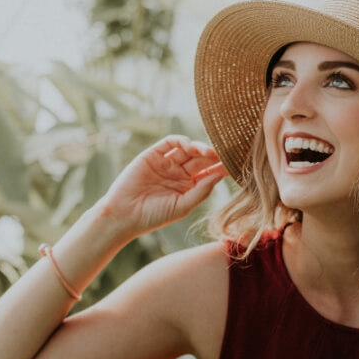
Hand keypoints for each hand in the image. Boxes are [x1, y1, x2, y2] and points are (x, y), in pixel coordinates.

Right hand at [98, 135, 227, 237]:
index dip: (220, 168)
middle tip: (225, 154)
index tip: (234, 165)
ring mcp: (166, 162)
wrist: (123, 215)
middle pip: (201, 159)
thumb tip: (219, 175)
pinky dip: (182, 141)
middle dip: (213, 156)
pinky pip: (170, 143)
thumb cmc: (153, 216)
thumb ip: (201, 191)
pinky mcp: (153, 154)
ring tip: (209, 152)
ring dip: (200, 148)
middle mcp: (179, 172)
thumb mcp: (182, 206)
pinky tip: (190, 147)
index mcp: (188, 186)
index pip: (209, 172)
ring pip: (188, 149)